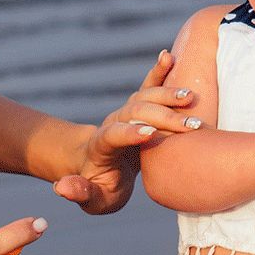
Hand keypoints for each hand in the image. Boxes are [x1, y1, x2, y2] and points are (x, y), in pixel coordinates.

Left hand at [54, 50, 202, 213]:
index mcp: (100, 147)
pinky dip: (157, 71)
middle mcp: (112, 124)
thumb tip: (62, 188)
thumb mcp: (91, 198)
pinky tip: (168, 56)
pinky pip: (147, 86)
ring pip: (143, 98)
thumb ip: (79, 193)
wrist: (96, 166)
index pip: (113, 136)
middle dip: (163, 117)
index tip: (149, 134)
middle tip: (192, 126)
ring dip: (167, 95)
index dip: (128, 133)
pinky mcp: (137, 108)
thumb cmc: (98, 187)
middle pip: (135, 114)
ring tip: (191, 97)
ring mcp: (124, 113)